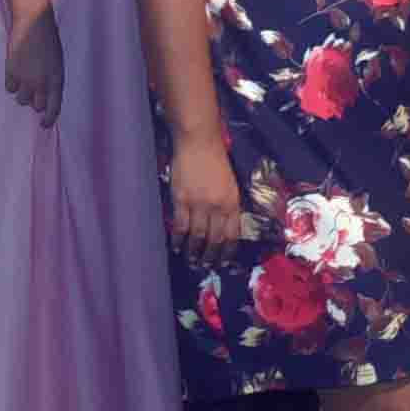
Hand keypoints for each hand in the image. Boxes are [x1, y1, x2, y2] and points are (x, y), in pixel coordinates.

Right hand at [4, 2, 65, 125]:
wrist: (33, 23)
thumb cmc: (48, 41)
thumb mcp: (56, 63)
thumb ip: (51, 80)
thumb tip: (43, 97)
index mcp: (57, 80)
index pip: (54, 108)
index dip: (49, 119)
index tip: (44, 125)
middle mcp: (42, 82)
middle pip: (36, 106)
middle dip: (35, 100)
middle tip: (33, 87)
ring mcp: (26, 78)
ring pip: (21, 99)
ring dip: (22, 92)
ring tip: (25, 77)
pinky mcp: (11, 71)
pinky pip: (9, 88)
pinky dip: (12, 82)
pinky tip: (16, 69)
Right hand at [166, 132, 240, 261]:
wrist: (199, 143)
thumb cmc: (216, 161)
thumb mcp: (231, 184)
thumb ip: (228, 205)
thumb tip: (224, 226)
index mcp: (232, 203)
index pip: (233, 234)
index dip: (228, 251)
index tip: (224, 262)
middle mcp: (218, 207)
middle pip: (215, 239)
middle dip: (211, 256)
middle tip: (206, 266)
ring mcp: (199, 204)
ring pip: (197, 236)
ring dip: (194, 251)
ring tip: (192, 261)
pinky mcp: (181, 200)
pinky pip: (180, 226)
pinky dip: (178, 239)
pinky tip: (176, 247)